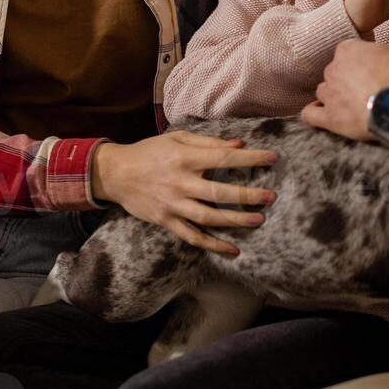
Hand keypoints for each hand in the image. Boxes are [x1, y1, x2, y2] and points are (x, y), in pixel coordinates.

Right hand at [89, 132, 276, 255]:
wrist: (116, 173)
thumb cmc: (150, 152)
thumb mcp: (177, 139)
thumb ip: (208, 143)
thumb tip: (239, 144)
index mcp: (184, 158)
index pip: (223, 158)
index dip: (250, 159)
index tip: (272, 158)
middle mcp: (180, 182)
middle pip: (219, 192)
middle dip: (247, 195)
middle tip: (270, 197)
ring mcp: (172, 205)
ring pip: (208, 217)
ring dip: (234, 220)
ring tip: (258, 220)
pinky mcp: (166, 221)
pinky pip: (192, 236)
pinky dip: (212, 245)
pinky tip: (232, 250)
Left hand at [301, 37, 388, 141]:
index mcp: (347, 50)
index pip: (347, 51)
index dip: (360, 60)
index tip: (372, 69)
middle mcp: (332, 69)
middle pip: (334, 72)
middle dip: (347, 79)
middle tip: (366, 88)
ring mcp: (329, 94)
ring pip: (323, 92)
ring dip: (334, 96)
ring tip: (351, 105)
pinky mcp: (329, 117)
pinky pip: (310, 114)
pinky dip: (315, 114)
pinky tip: (324, 116)